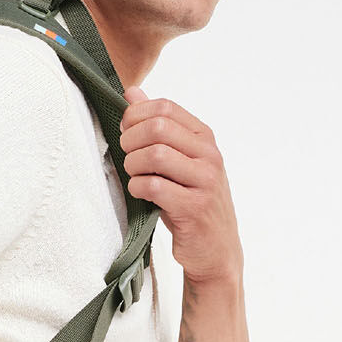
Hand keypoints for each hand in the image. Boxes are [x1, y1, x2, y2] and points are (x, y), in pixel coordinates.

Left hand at [119, 87, 243, 286]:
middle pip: (158, 127)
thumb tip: (132, 92)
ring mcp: (205, 182)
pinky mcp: (194, 208)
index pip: (165, 107)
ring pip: (155, 155)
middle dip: (131, 140)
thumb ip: (157, 126)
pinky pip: (154, 187)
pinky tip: (140, 194)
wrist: (215, 249)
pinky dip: (138, 188)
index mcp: (205, 138)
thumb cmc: (190, 201)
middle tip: (126, 156)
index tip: (126, 133)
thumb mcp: (178, 161)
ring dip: (133, 165)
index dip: (136, 116)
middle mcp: (209, 155)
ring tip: (134, 176)